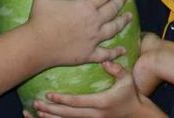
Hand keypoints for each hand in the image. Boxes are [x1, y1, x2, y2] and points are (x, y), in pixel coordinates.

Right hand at [27, 0, 130, 65]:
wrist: (36, 45)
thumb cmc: (41, 19)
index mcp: (85, 6)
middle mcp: (94, 21)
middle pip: (112, 9)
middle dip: (120, 1)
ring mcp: (93, 39)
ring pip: (114, 29)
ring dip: (123, 21)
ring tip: (130, 16)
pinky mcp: (89, 54)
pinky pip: (106, 53)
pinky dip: (116, 52)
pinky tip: (123, 49)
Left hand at [33, 61, 164, 117]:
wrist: (137, 113)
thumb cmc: (131, 93)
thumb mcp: (127, 79)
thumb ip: (117, 69)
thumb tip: (106, 61)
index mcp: (101, 103)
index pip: (77, 102)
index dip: (62, 100)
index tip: (49, 95)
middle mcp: (95, 115)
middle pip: (68, 114)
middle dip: (51, 110)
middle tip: (36, 104)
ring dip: (52, 117)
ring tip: (37, 112)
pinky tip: (47, 117)